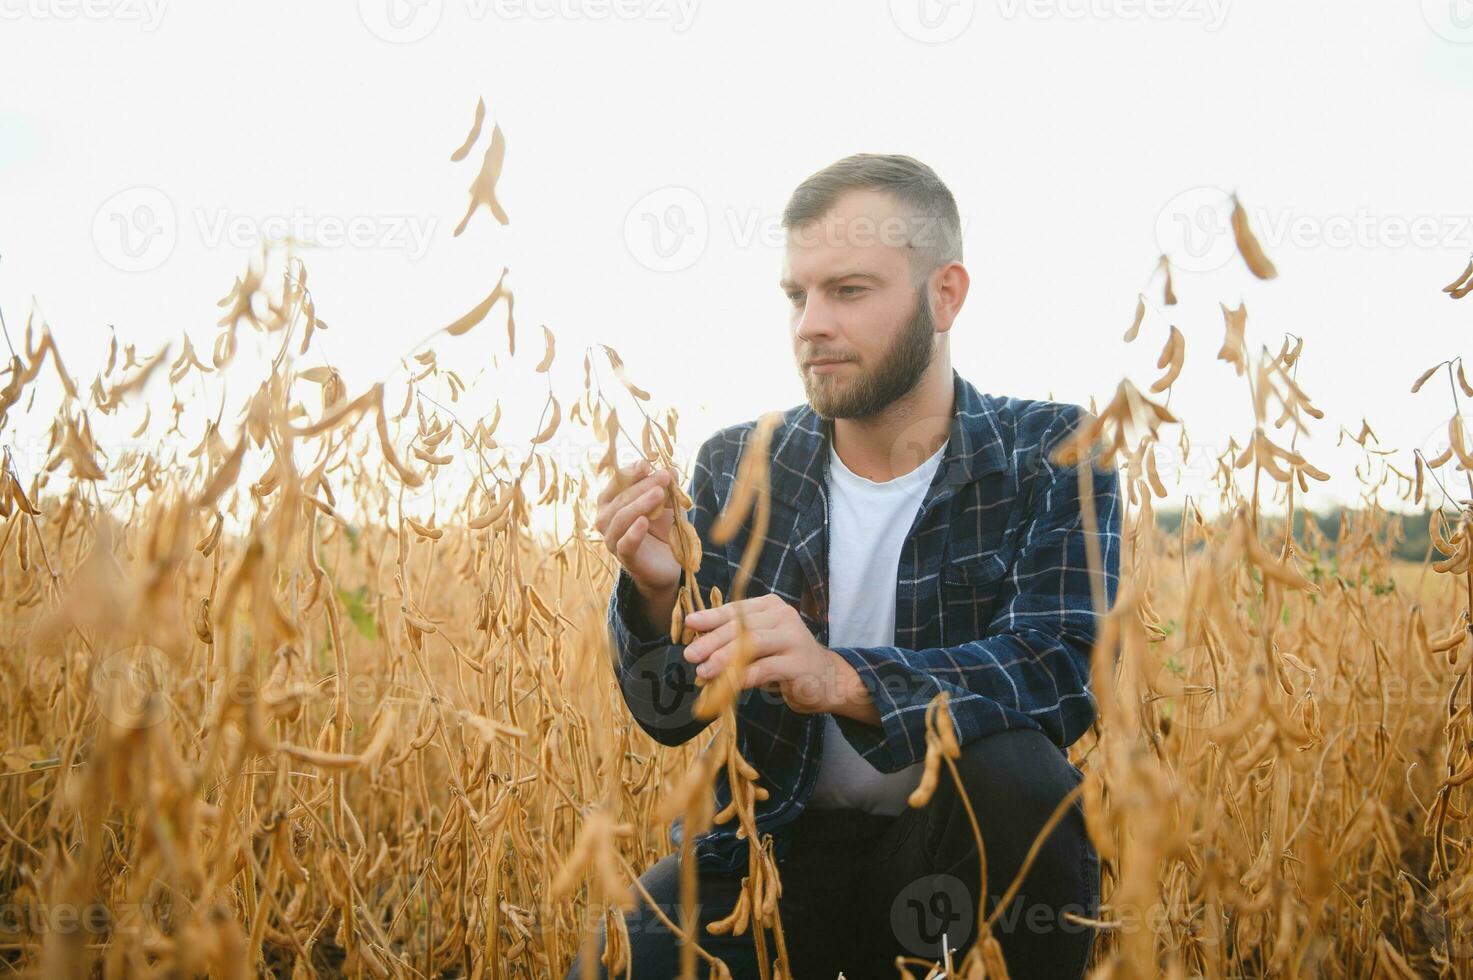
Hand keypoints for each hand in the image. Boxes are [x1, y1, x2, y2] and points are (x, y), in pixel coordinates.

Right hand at [595, 458, 681, 595]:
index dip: (629, 473)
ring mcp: (613, 540)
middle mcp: (606, 520)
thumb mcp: (666, 505)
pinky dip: (633, 533)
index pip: (615, 484)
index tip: (646, 464)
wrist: (666, 564)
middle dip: (642, 486)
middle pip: (620, 499)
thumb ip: (666, 489)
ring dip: (640, 504)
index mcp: (612, 503)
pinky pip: (625, 544)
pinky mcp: (625, 558)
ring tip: (659, 493)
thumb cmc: (661, 529)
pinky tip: (644, 522)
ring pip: (620, 519)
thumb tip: (671, 469)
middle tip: (663, 477)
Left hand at [682, 594, 851, 715]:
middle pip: (741, 626)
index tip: (690, 624)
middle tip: (690, 654)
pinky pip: (764, 669)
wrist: (827, 680)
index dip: (712, 617)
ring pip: (751, 645)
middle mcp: (783, 616)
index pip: (736, 610)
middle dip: (712, 640)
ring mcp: (793, 638)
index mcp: (771, 606)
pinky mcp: (798, 663)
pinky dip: (741, 678)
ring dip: (723, 659)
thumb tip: (697, 648)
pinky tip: (725, 686)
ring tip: (703, 671)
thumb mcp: (759, 645)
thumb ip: (735, 642)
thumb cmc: (786, 660)